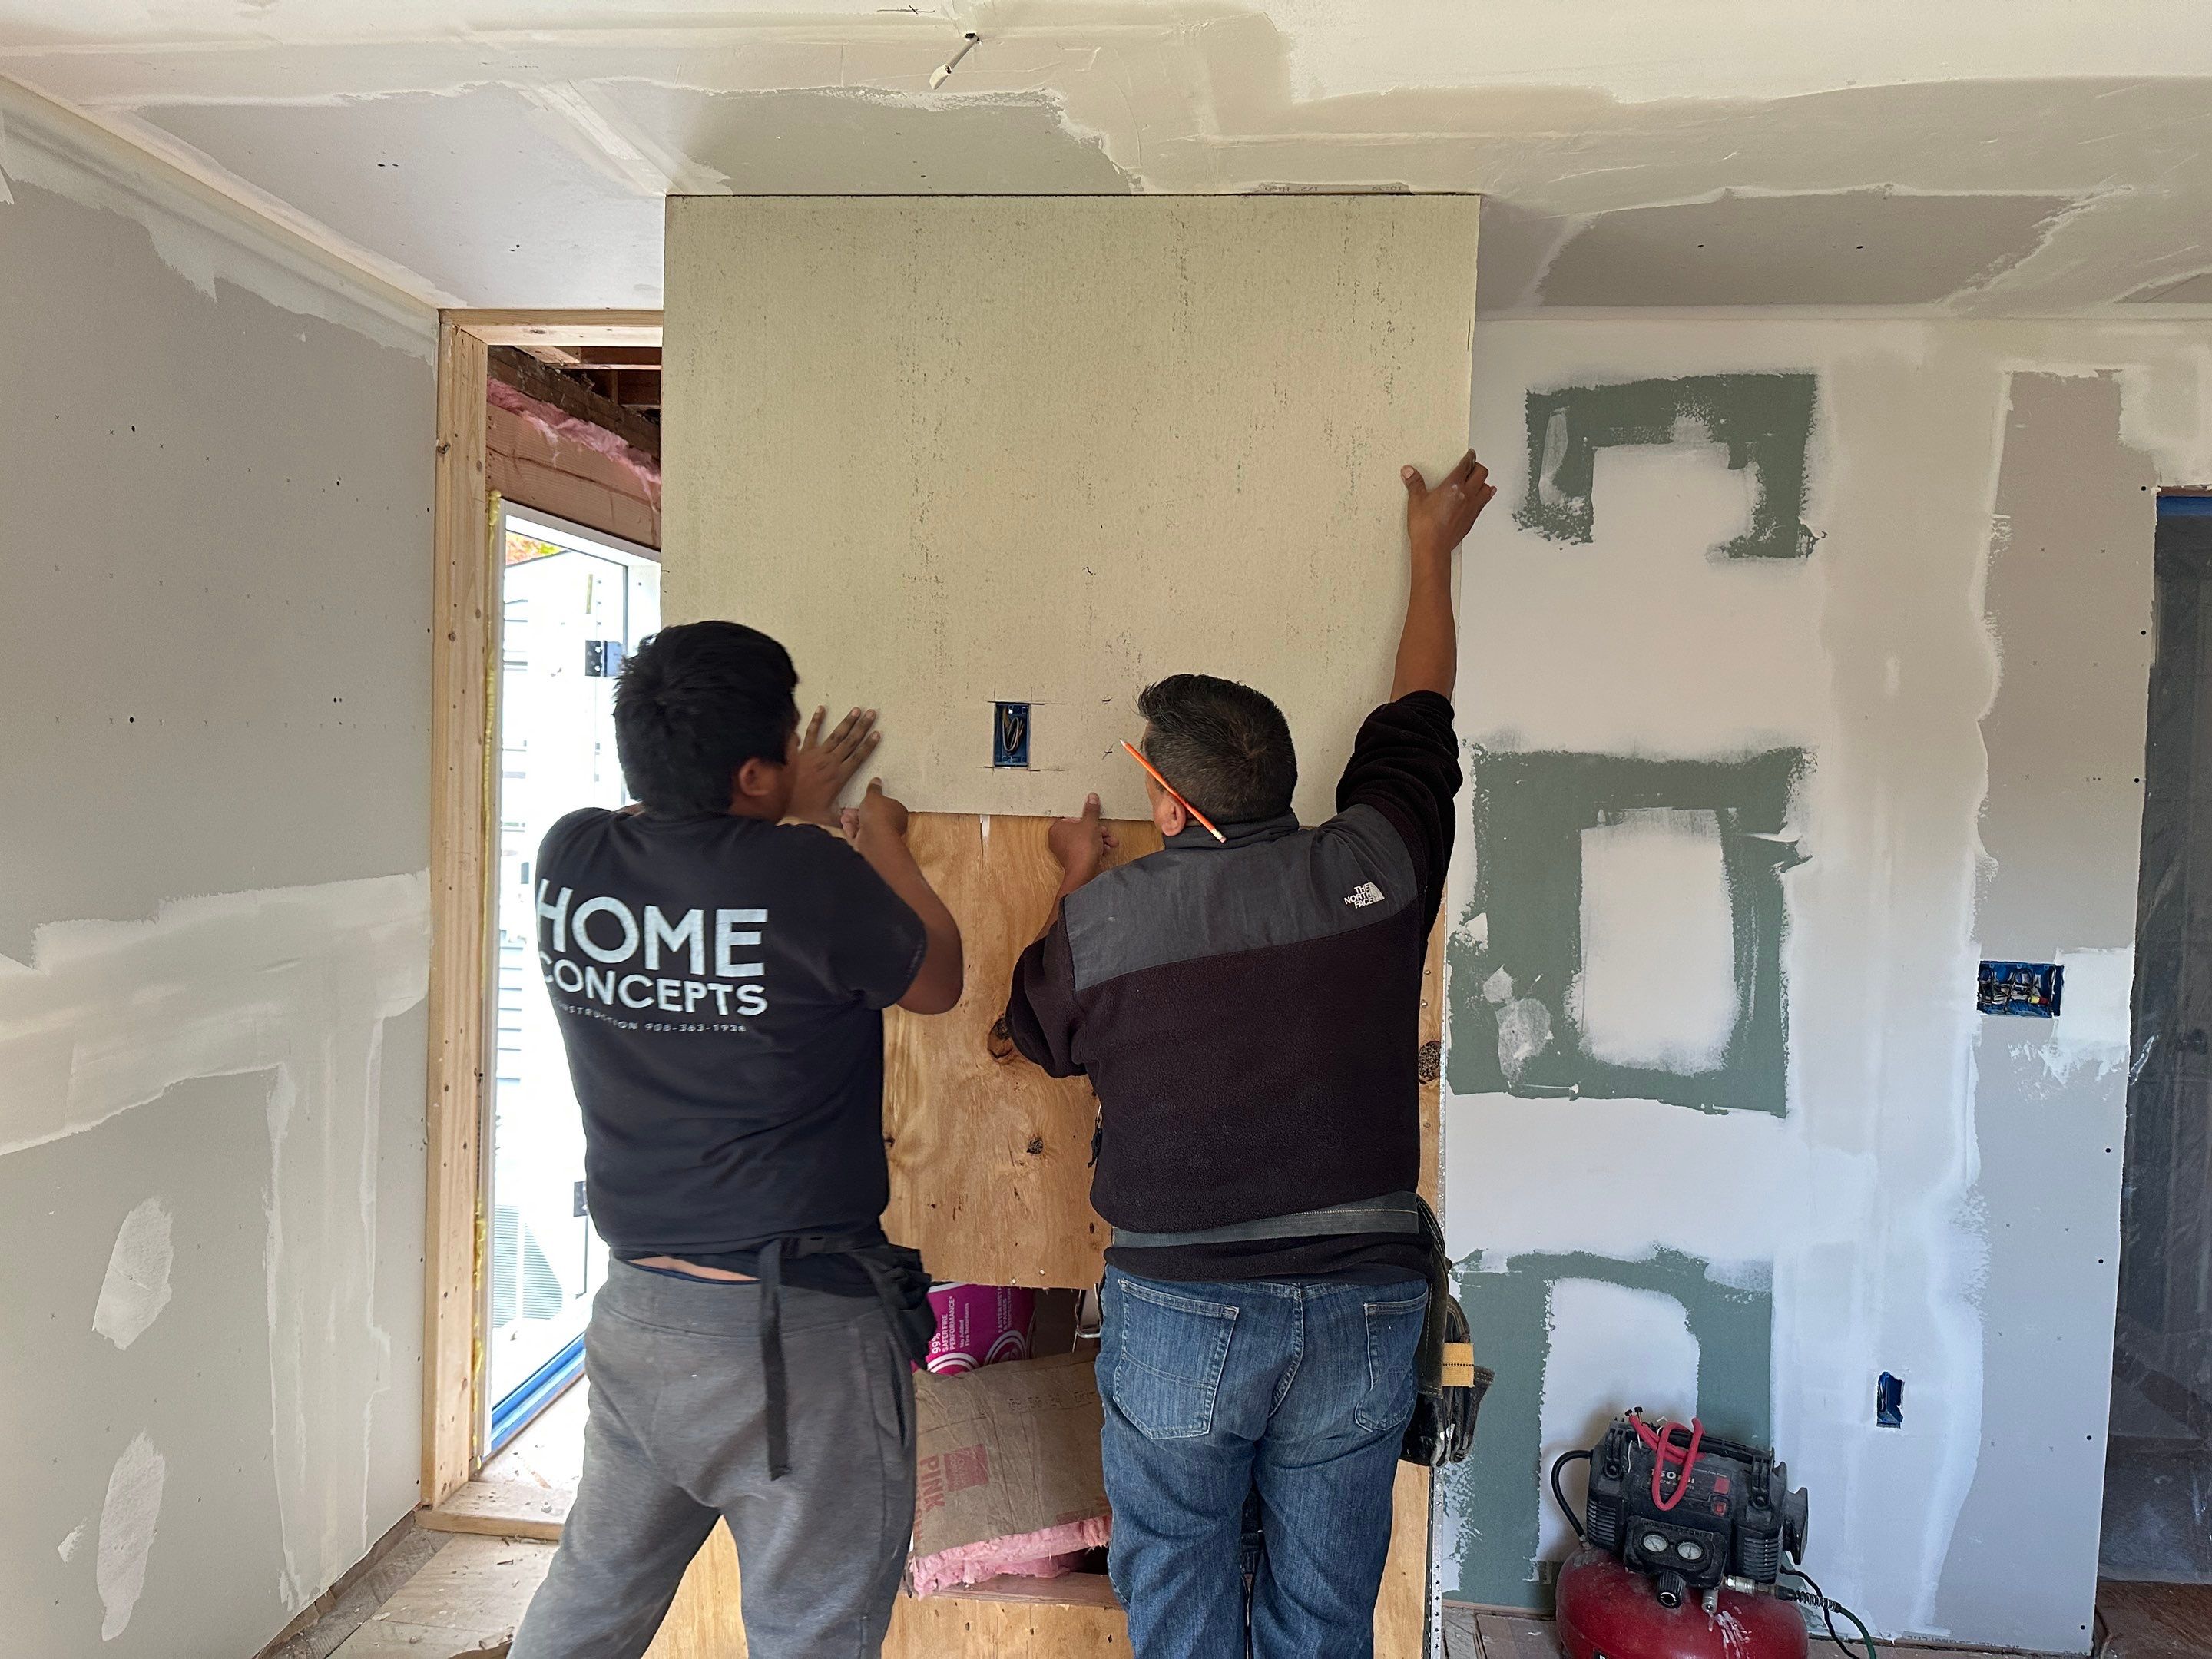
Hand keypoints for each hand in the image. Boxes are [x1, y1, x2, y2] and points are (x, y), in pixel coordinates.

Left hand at [788, 705, 879, 824]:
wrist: (777, 800)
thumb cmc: (801, 809)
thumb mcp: (825, 818)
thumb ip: (843, 819)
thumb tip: (859, 821)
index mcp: (838, 777)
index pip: (858, 757)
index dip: (869, 745)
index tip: (878, 734)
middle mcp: (829, 762)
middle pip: (850, 742)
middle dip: (863, 727)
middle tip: (872, 714)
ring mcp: (815, 755)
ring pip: (835, 735)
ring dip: (847, 722)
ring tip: (857, 710)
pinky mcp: (802, 751)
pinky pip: (810, 733)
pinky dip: (816, 721)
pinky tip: (821, 709)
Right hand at [840, 778, 908, 844]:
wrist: (874, 837)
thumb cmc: (879, 815)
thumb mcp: (874, 796)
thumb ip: (874, 789)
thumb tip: (876, 780)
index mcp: (897, 811)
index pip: (885, 805)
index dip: (871, 802)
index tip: (861, 799)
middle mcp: (891, 824)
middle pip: (872, 816)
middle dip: (857, 812)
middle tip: (848, 809)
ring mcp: (881, 835)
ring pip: (864, 826)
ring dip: (852, 821)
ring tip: (844, 817)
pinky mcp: (871, 844)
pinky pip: (860, 835)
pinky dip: (852, 830)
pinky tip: (846, 826)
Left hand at [1048, 794, 1117, 889]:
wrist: (1085, 872)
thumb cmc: (1083, 847)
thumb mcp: (1090, 823)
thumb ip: (1091, 810)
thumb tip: (1092, 797)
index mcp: (1057, 828)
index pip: (1072, 817)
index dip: (1086, 818)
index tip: (1094, 818)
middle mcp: (1059, 840)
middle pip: (1081, 829)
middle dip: (1097, 830)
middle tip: (1104, 831)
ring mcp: (1067, 851)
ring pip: (1086, 840)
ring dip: (1101, 839)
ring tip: (1110, 841)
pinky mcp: (1075, 860)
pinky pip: (1087, 850)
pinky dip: (1097, 849)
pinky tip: (1106, 850)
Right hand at [1403, 451, 1494, 559]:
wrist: (1433, 547)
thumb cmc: (1426, 526)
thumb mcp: (1416, 501)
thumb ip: (1414, 483)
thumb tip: (1409, 472)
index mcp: (1453, 485)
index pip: (1466, 464)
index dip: (1469, 456)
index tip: (1470, 454)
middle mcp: (1466, 494)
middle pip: (1481, 473)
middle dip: (1477, 466)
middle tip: (1472, 465)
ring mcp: (1471, 507)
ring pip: (1487, 488)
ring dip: (1483, 482)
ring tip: (1478, 480)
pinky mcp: (1472, 519)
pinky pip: (1484, 503)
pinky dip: (1484, 496)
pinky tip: (1482, 496)